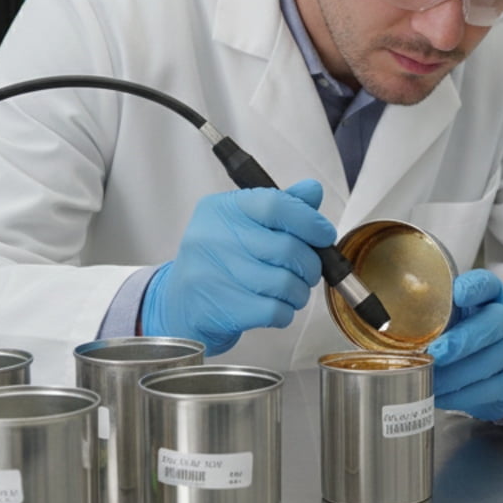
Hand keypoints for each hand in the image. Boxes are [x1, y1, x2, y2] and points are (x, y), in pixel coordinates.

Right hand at [141, 180, 335, 355]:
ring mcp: (214, 273)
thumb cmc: (219, 261)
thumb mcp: (243, 224)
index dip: (309, 221)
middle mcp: (213, 236)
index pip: (275, 205)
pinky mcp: (220, 307)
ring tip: (291, 291)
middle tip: (308, 271)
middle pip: (287, 247)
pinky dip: (285, 312)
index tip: (324, 235)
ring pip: (285, 282)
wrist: (179, 305)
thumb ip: (281, 206)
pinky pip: (274, 310)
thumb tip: (313, 190)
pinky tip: (277, 307)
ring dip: (299, 292)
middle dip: (310, 264)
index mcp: (222, 209)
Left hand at [426, 269, 502, 420]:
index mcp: (495, 295)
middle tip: (436, 353)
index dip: (473, 288)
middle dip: (463, 341)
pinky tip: (442, 395)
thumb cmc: (475, 332)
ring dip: (456, 375)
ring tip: (431, 379)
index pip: (487, 284)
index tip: (457, 294)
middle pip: (493, 325)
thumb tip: (386, 319)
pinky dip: (461, 395)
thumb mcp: (461, 314)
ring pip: (490, 362)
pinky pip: (489, 390)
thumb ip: (437, 312)